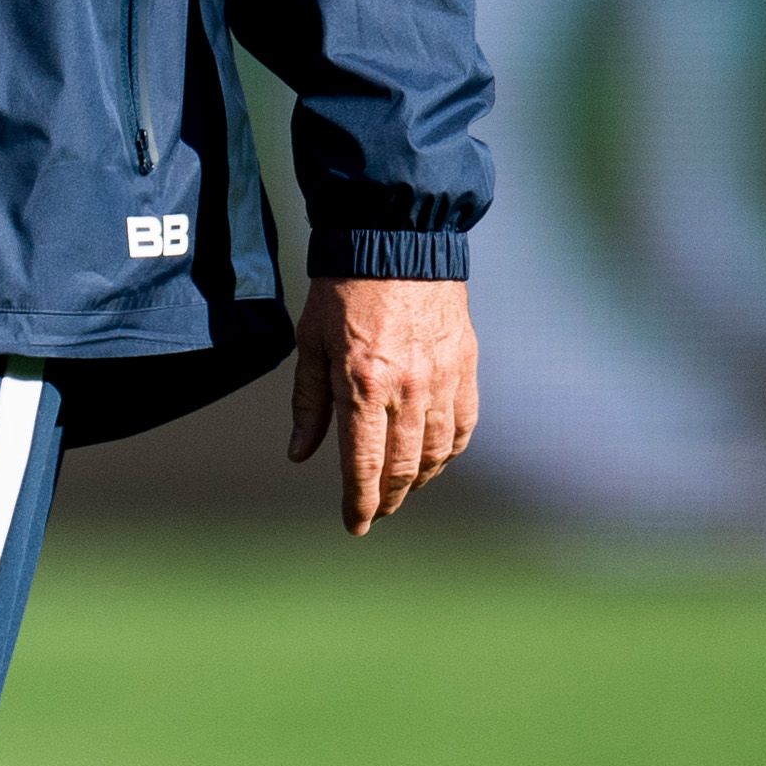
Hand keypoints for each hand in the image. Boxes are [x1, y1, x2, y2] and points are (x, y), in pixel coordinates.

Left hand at [287, 275, 476, 536]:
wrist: (394, 240)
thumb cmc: (341, 290)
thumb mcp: (310, 345)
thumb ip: (309, 403)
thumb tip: (300, 453)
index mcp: (362, 386)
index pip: (363, 466)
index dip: (359, 503)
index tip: (354, 525)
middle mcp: (407, 390)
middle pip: (402, 467)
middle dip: (387, 498)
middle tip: (376, 512)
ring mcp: (442, 379)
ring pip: (437, 452)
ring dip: (418, 479)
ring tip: (402, 489)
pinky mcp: (465, 365)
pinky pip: (464, 423)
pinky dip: (451, 449)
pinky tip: (436, 458)